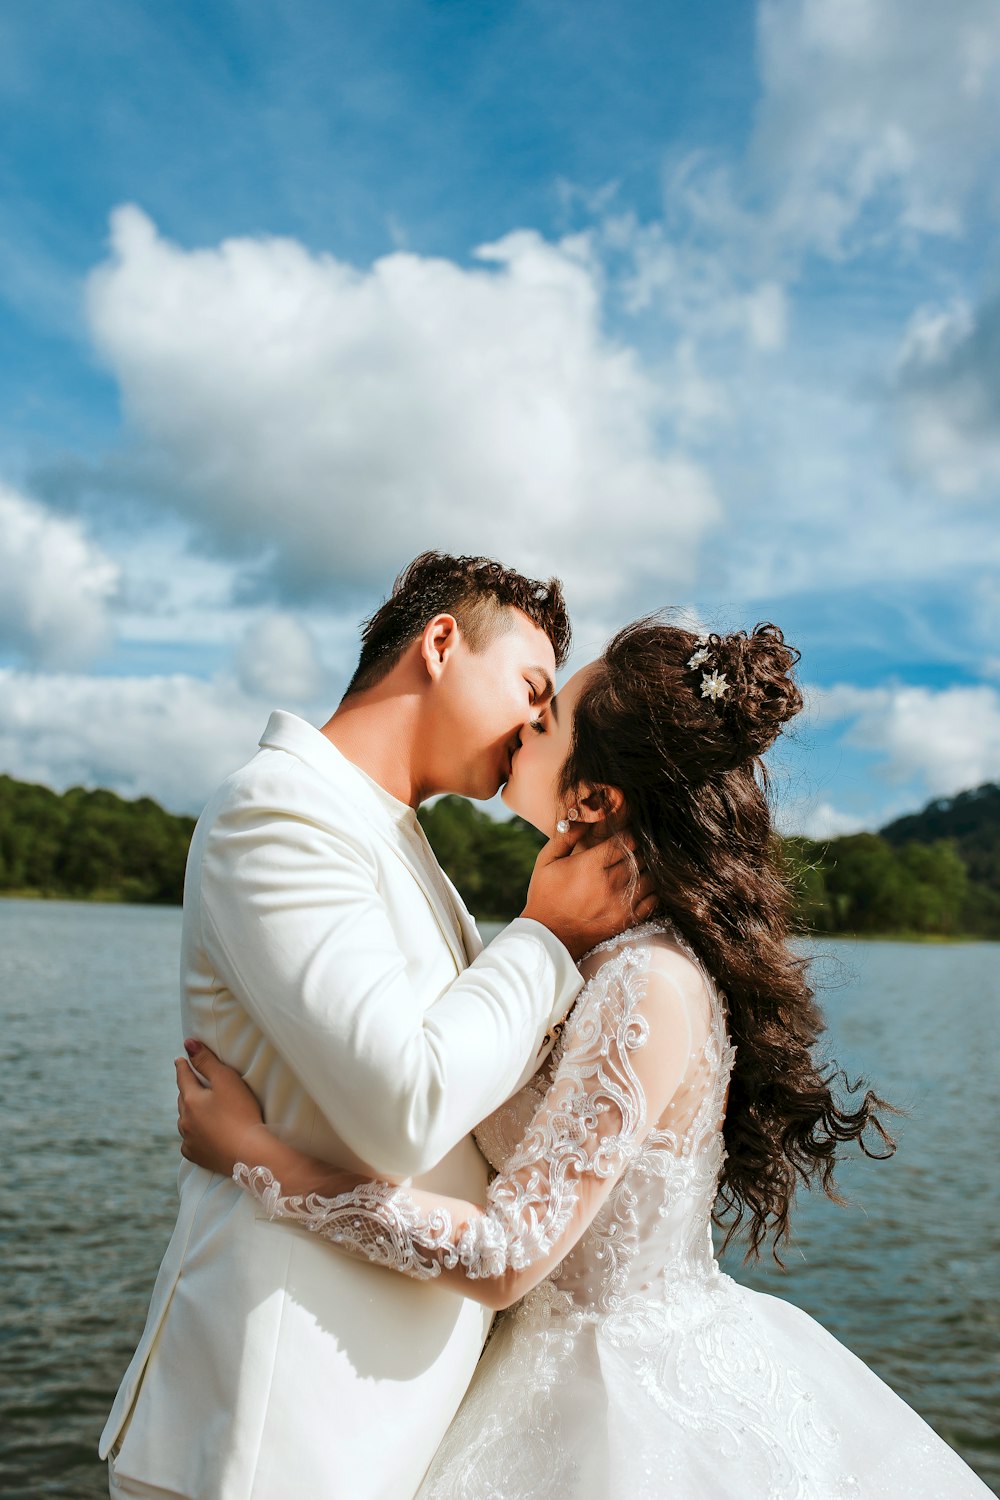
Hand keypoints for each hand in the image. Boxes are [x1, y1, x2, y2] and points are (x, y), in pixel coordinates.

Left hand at [175, 1040, 265, 1177]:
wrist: (250, 1154)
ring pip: (185, 1121)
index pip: (183, 1077)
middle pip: (183, 1099)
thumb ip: (206, 1061)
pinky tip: (200, 1135)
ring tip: (197, 1109)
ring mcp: (189, 1140)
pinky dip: (194, 1135)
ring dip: (190, 1113)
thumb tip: (188, 1044)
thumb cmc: (241, 1112)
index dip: (183, 1067)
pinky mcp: (197, 1156)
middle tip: (190, 1083)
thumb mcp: (226, 1080)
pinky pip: (190, 1141)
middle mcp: (184, 1120)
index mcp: (190, 1100)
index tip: (179, 1060)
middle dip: (187, 1090)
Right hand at [521, 821, 658, 960]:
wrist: (549, 936)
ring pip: (649, 876)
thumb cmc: (545, 895)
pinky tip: (640, 886)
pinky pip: (652, 900)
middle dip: (637, 850)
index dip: (627, 834)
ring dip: (646, 869)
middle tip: (631, 850)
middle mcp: (609, 883)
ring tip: (636, 867)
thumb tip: (584, 817)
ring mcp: (620, 903)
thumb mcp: (546, 861)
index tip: (623, 835)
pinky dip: (651, 890)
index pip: (625, 841)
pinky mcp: (626, 920)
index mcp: (590, 865)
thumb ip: (565, 836)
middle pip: (639, 857)